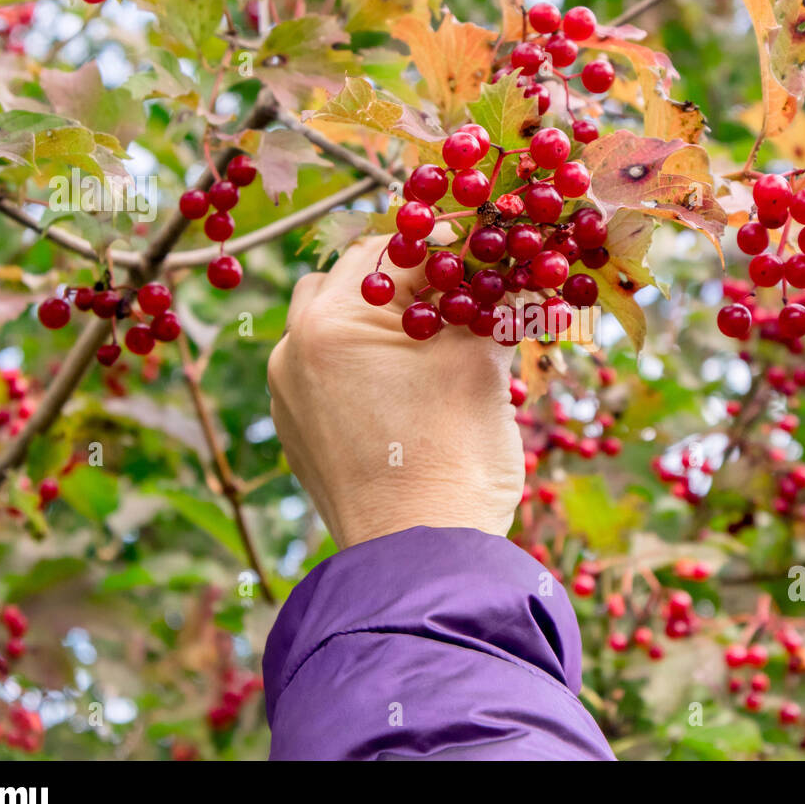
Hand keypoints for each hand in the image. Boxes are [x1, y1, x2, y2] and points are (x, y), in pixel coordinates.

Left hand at [267, 234, 523, 549]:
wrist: (421, 559)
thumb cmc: (454, 459)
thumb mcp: (480, 366)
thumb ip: (492, 306)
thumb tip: (517, 273)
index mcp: (330, 321)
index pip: (395, 249)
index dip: (449, 244)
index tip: (486, 246)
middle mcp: (292, 347)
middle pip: (358, 279)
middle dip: (414, 278)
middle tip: (468, 287)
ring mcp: (288, 392)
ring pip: (337, 322)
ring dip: (385, 315)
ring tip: (439, 333)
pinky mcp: (298, 430)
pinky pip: (328, 369)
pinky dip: (367, 359)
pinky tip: (411, 379)